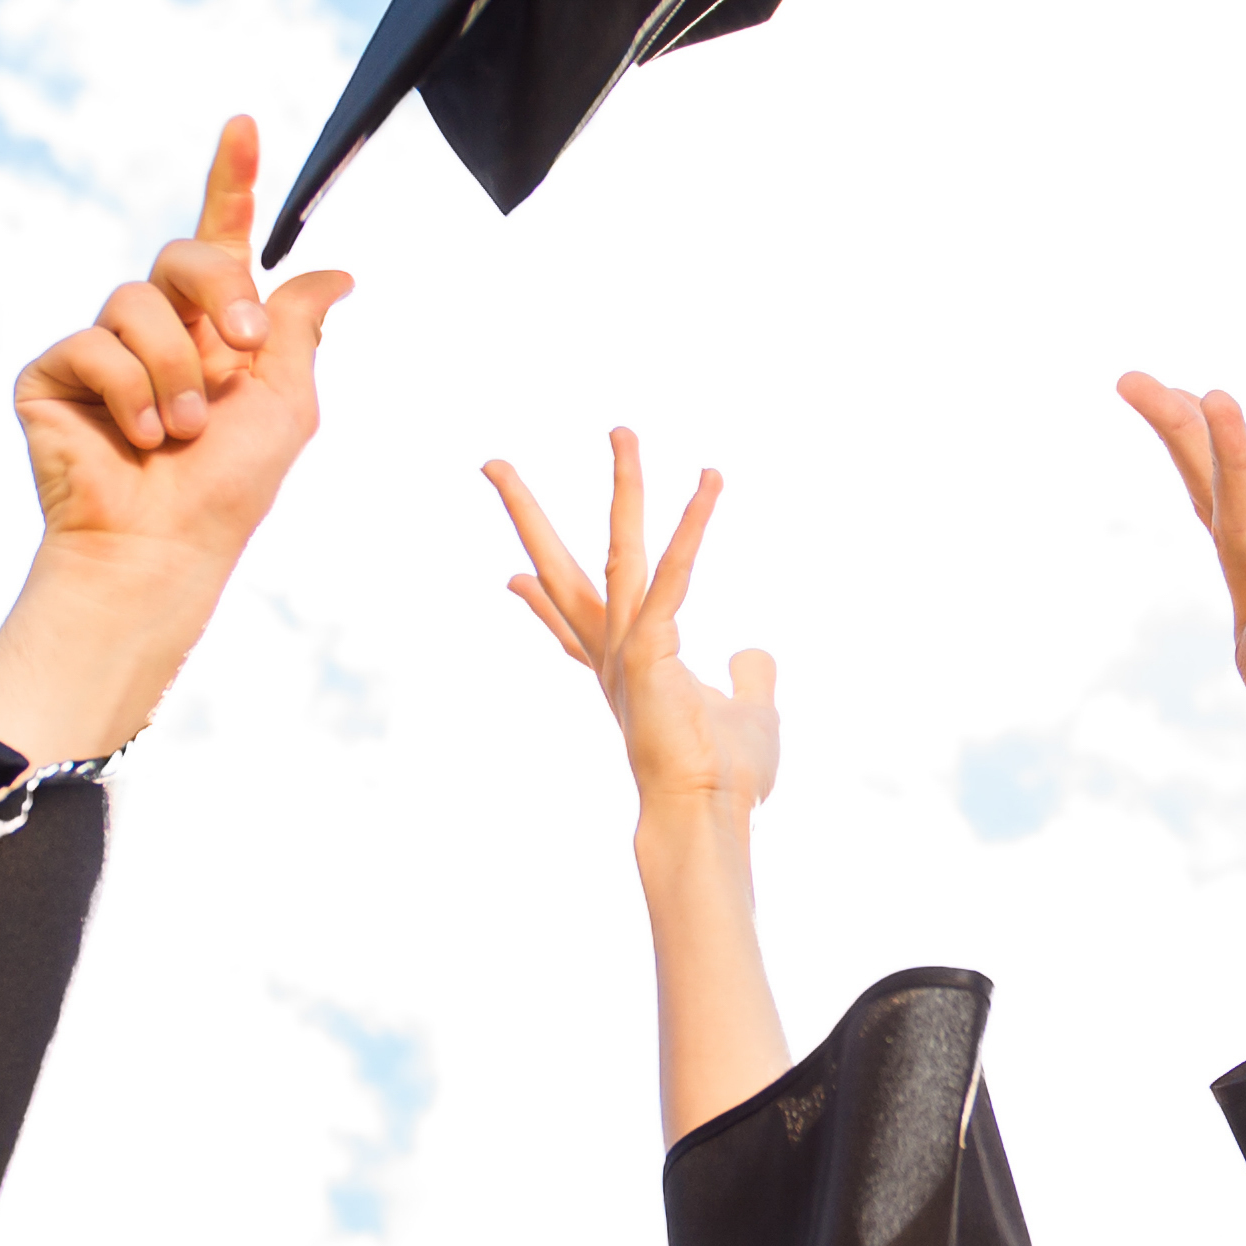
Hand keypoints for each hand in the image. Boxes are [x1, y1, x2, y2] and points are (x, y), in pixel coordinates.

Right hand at [0, 121, 351, 759]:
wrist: (163, 548)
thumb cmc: (229, 489)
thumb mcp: (286, 401)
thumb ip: (297, 327)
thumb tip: (340, 270)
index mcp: (213, 329)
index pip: (221, 239)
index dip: (230, 180)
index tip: (245, 122)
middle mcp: (154, 328)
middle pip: (182, 254)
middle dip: (218, 289)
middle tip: (242, 349)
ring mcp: (99, 348)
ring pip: (136, 300)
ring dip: (174, 370)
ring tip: (181, 431)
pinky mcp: (52, 373)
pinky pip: (92, 342)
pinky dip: (127, 392)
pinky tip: (136, 438)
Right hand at [489, 432, 784, 826]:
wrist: (708, 816)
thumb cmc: (725, 778)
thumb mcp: (746, 715)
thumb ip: (748, 679)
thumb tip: (754, 652)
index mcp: (625, 672)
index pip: (573, 626)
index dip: (539, 603)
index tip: (512, 575)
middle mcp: (613, 654)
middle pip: (562, 571)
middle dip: (525, 514)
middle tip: (491, 463)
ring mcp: (625, 647)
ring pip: (617, 549)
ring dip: (623, 485)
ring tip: (621, 429)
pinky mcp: (649, 646)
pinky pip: (674, 571)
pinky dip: (694, 525)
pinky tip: (710, 481)